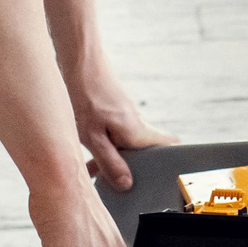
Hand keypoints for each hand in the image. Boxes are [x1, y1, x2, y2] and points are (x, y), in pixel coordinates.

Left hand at [68, 59, 174, 190]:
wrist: (79, 62)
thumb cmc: (84, 96)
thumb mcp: (92, 136)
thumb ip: (109, 161)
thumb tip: (126, 184)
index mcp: (137, 132)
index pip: (168, 146)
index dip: (169, 161)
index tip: (162, 177)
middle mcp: (137, 124)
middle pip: (146, 151)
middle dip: (135, 168)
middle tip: (119, 184)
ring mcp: (127, 118)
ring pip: (128, 144)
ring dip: (116, 158)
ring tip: (95, 172)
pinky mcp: (115, 114)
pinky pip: (116, 137)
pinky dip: (106, 148)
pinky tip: (87, 156)